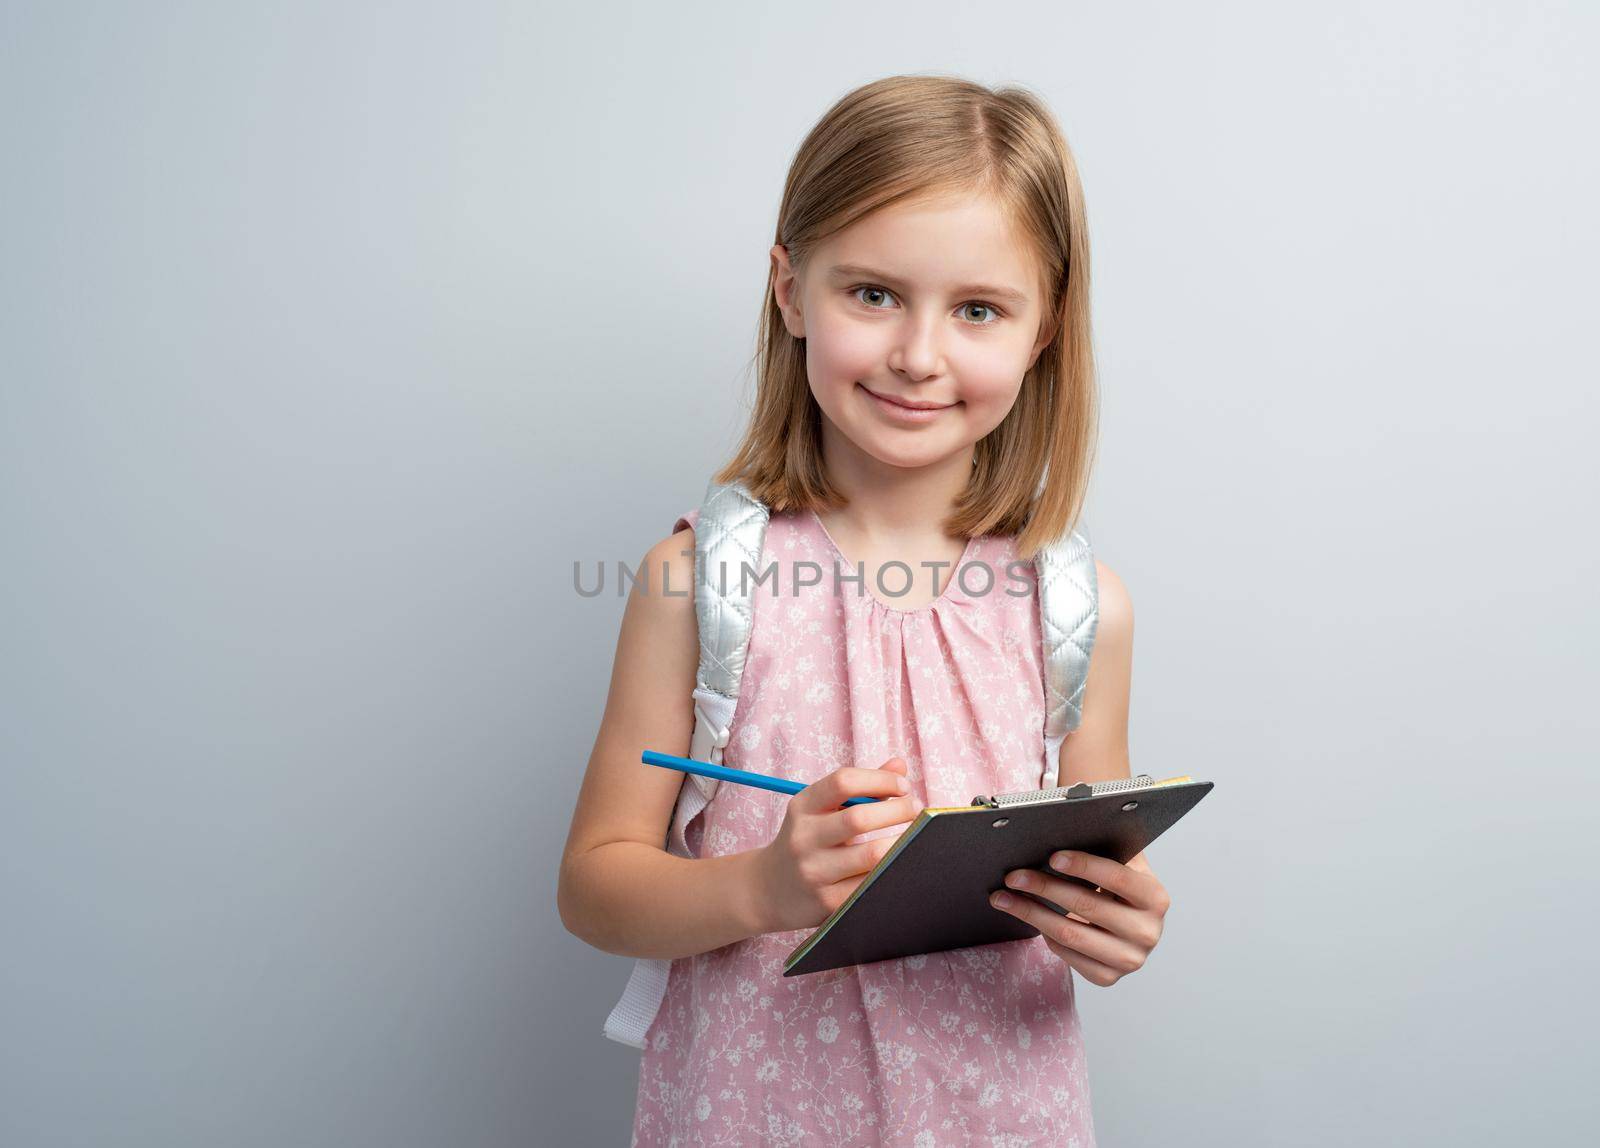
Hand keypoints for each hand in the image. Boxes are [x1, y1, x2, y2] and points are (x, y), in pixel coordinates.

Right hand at [751, 756, 923, 933]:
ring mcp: (814, 872)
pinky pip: (870, 885)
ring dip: (902, 843)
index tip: (903, 786)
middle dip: (898, 810)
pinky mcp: (827, 903)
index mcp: (803, 806)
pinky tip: (899, 864)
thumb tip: (900, 765)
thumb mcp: (822, 809)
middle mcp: (804, 837)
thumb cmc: (809, 840)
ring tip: (916, 837)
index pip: (843, 781)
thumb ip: (861, 787)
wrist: (769, 890)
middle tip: (916, 809)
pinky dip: (891, 872)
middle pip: (859, 818)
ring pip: (871, 855)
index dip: (880, 779)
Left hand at [988, 850, 1170, 985]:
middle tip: (1013, 876)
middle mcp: (1147, 932)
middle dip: (1043, 887)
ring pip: (1069, 933)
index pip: (1117, 877)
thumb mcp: (1124, 864)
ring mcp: (1129, 959)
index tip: (1052, 856)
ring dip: (1030, 912)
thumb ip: (1106, 845)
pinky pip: (1066, 953)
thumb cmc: (1120, 887)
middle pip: (1086, 905)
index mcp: (1155, 898)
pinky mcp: (1108, 977)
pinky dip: (1044, 933)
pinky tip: (1030, 916)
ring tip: (1004, 897)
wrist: (1132, 926)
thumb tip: (1064, 823)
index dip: (1084, 866)